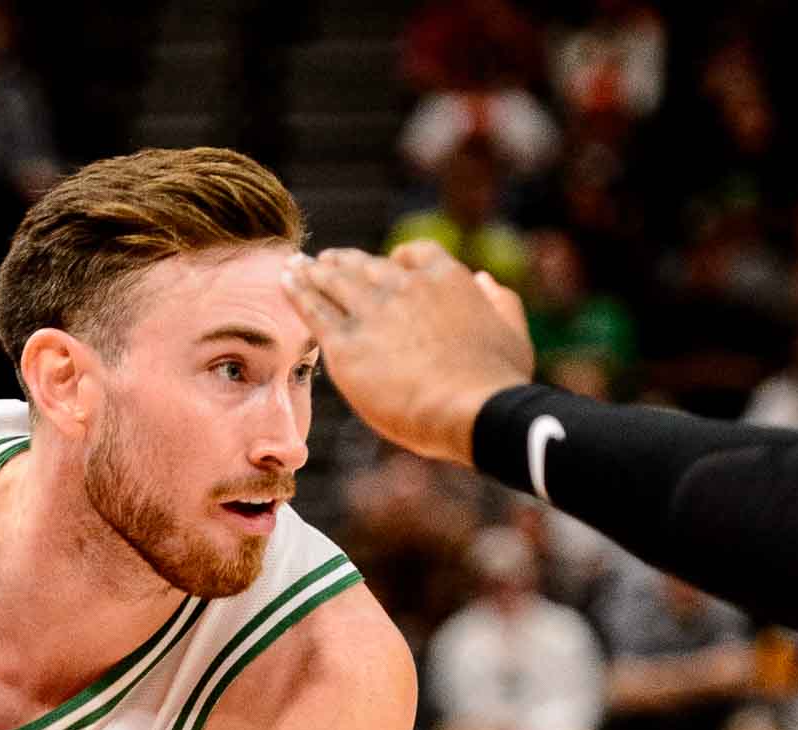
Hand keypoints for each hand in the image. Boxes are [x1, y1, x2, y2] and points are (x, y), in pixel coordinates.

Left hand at [281, 241, 534, 464]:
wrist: (469, 408)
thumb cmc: (496, 381)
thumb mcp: (512, 333)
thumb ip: (500, 301)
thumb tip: (486, 280)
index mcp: (446, 278)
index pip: (414, 254)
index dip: (397, 259)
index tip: (388, 264)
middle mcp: (405, 287)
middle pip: (366, 266)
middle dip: (344, 261)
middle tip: (324, 260)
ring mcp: (372, 313)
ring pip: (335, 281)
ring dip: (314, 272)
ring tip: (298, 267)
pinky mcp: (346, 344)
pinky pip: (314, 309)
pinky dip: (297, 292)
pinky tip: (285, 282)